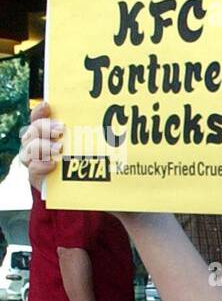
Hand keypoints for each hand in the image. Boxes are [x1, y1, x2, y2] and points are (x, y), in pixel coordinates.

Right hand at [19, 101, 143, 227]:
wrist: (100, 195)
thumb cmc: (101, 166)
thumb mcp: (102, 149)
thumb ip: (99, 135)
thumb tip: (115, 116)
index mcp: (53, 133)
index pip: (39, 117)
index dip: (39, 111)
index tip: (48, 106)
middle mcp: (41, 145)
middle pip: (31, 131)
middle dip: (42, 128)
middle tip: (60, 130)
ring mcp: (38, 163)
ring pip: (27, 149)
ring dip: (41, 146)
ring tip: (59, 149)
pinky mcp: (39, 180)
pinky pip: (31, 171)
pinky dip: (39, 166)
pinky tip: (52, 165)